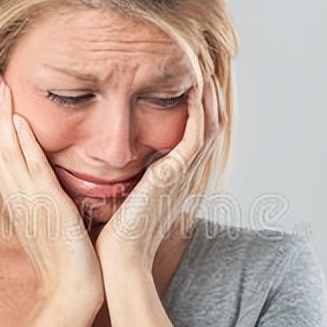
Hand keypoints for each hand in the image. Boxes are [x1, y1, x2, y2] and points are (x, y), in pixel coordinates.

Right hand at [0, 76, 104, 313]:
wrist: (70, 293)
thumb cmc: (71, 263)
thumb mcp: (58, 223)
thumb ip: (53, 200)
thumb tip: (57, 185)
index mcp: (20, 201)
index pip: (0, 156)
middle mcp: (19, 198)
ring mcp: (30, 202)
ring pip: (7, 152)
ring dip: (4, 117)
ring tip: (2, 88)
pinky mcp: (47, 207)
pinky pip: (31, 170)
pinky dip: (24, 144)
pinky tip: (22, 121)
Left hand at [96, 78, 221, 272]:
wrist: (118, 261)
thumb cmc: (115, 237)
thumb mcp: (126, 200)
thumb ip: (128, 181)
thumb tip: (115, 165)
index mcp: (175, 180)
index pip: (197, 135)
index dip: (201, 107)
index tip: (193, 81)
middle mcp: (184, 176)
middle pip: (211, 125)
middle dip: (211, 95)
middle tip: (206, 65)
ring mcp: (181, 176)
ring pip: (210, 126)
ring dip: (210, 96)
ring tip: (205, 68)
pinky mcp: (171, 177)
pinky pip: (195, 136)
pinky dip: (199, 111)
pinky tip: (194, 90)